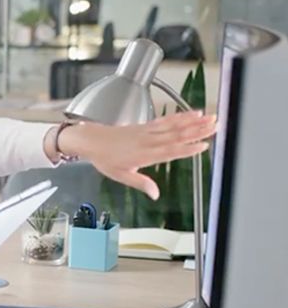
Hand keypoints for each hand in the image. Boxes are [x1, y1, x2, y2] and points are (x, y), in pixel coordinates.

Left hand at [59, 111, 216, 199]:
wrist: (91, 140)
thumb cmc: (105, 158)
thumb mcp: (120, 175)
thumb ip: (141, 183)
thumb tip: (155, 194)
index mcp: (144, 155)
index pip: (169, 152)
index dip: (187, 149)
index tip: (203, 145)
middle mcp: (148, 141)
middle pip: (176, 135)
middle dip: (197, 131)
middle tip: (215, 126)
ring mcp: (148, 131)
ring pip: (174, 125)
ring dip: (193, 121)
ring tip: (210, 117)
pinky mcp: (146, 125)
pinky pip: (165, 119)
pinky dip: (180, 116)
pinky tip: (191, 113)